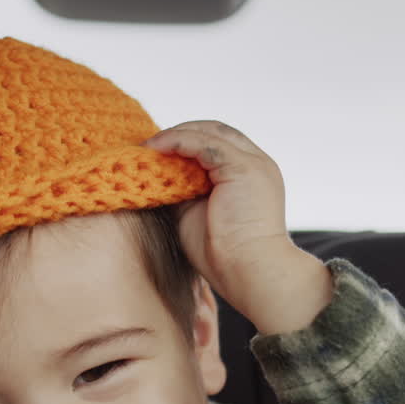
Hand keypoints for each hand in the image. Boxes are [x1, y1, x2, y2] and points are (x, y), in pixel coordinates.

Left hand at [146, 121, 332, 333]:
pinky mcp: (243, 167)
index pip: (219, 144)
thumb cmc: (224, 255)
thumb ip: (184, 191)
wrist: (249, 272)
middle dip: (181, 133)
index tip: (158, 152)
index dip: (188, 143)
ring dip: (174, 135)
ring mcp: (253, 162)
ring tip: (147, 147)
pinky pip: (203, 143)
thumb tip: (156, 177)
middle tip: (149, 145)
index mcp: (251, 175)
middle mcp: (257, 163)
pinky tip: (155, 149)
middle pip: (215, 131)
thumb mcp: (197, 214)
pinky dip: (176, 141)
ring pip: (209, 132)